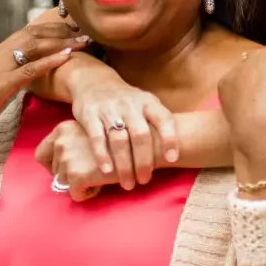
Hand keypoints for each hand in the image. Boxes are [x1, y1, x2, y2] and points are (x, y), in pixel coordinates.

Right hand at [0, 23, 87, 146]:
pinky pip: (28, 69)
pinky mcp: (0, 84)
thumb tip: (30, 74)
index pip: (26, 32)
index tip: (71, 27)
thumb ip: (10, 74)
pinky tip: (66, 57)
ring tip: (82, 41)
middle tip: (82, 30)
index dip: (50, 28)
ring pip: (33, 46)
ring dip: (60, 42)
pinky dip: (49, 61)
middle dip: (59, 30)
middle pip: (33, 33)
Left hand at [35, 120, 118, 200]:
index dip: (53, 166)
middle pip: (54, 172)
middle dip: (72, 176)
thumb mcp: (93, 131)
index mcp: (63, 129)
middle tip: (94, 171)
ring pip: (64, 184)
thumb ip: (77, 141)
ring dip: (82, 184)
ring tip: (101, 175)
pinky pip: (75, 194)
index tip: (70, 169)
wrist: (144, 142)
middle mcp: (61, 141)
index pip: (41, 155)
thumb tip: (65, 162)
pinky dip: (89, 193)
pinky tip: (103, 183)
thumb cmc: (122, 138)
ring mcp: (67, 158)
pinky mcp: (77, 174)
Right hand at [67, 70, 176, 189]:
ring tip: (128, 183)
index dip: (170, 138)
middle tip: (144, 180)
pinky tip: (107, 171)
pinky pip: (97, 137)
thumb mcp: (147, 104)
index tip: (172, 159)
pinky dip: (103, 155)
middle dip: (144, 161)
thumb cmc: (128, 102)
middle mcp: (130, 104)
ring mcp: (109, 109)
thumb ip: (159, 123)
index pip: (164, 119)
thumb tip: (175, 154)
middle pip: (141, 135)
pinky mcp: (89, 114)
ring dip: (125, 164)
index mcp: (148, 102)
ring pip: (119, 139)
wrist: (95, 82)